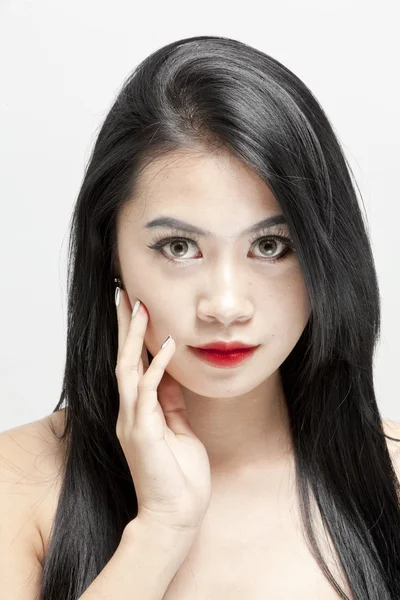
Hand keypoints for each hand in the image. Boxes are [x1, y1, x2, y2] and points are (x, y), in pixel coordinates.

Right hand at [115, 288, 211, 535]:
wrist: (175, 515)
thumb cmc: (179, 476)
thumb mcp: (178, 430)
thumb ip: (171, 403)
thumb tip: (172, 374)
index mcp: (139, 411)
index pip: (133, 365)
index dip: (134, 337)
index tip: (139, 310)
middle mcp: (130, 412)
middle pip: (123, 360)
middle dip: (126, 327)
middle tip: (126, 295)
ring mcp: (133, 421)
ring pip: (128, 369)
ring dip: (133, 337)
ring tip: (139, 307)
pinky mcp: (142, 431)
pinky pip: (148, 391)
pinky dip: (156, 365)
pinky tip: (165, 344)